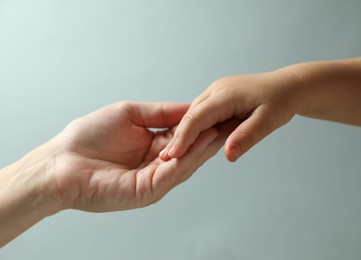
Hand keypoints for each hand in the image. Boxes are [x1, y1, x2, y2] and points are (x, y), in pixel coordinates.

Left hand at [43, 101, 220, 211]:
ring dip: (202, 147)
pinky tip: (197, 145)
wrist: (62, 161)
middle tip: (229, 121)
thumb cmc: (88, 137)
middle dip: (209, 136)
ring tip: (218, 130)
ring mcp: (154, 178)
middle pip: (190, 149)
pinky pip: (172, 174)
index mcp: (153, 144)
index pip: (185, 134)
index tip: (220, 111)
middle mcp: (157, 162)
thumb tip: (189, 107)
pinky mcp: (147, 191)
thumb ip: (161, 112)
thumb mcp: (130, 114)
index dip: (202, 124)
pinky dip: (186, 160)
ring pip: (186, 163)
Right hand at [160, 71, 302, 161]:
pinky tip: (191, 142)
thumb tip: (228, 155)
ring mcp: (215, 92)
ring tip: (173, 155)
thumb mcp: (268, 121)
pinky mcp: (218, 98)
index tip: (171, 157)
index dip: (183, 138)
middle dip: (178, 137)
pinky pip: (201, 113)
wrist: (287, 86)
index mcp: (225, 94)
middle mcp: (216, 91)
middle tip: (165, 160)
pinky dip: (194, 128)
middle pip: (190, 116)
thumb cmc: (280, 101)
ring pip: (193, 114)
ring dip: (184, 133)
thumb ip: (247, 137)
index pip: (196, 118)